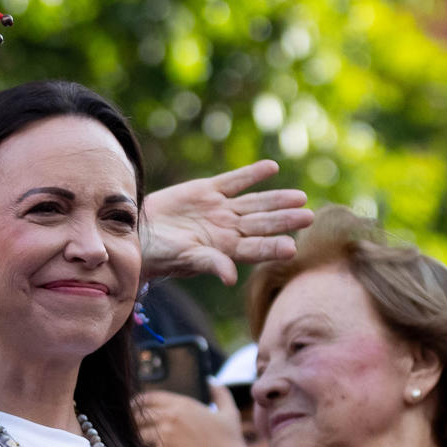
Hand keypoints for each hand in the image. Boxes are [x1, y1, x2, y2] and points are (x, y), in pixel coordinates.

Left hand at [134, 385, 257, 446]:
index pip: (148, 397)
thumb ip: (218, 391)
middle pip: (137, 413)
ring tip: (134, 435)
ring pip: (137, 431)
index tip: (135, 405)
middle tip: (130, 421)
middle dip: (131, 417)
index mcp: (181, 403)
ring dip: (135, 433)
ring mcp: (166, 435)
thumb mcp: (227, 408)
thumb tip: (211, 381)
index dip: (138, 400)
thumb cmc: (229, 433)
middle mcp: (171, 417)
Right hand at [141, 161, 309, 283]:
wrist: (137, 231)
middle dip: (285, 221)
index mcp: (225, 249)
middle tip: (309, 217)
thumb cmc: (159, 253)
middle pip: (262, 224)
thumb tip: (232, 278)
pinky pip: (234, 181)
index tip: (292, 247)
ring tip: (300, 197)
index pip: (256, 248)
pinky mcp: (208, 190)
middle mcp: (227, 229)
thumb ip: (211, 263)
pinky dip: (252, 174)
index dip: (273, 247)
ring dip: (277, 199)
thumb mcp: (185, 259)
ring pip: (255, 203)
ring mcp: (220, 209)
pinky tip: (271, 168)